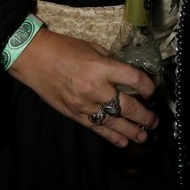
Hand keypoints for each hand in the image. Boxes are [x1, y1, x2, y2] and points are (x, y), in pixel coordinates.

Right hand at [9, 27, 158, 146]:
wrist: (34, 58)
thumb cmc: (63, 49)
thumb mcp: (93, 48)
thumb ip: (110, 63)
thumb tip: (126, 76)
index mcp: (101, 68)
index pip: (133, 80)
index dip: (148, 87)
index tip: (153, 91)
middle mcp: (95, 88)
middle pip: (127, 107)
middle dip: (144, 116)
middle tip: (154, 121)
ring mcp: (84, 104)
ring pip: (113, 123)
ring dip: (131, 131)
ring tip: (144, 136)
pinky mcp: (74, 114)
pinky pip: (96, 128)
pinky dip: (111, 136)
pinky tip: (123, 141)